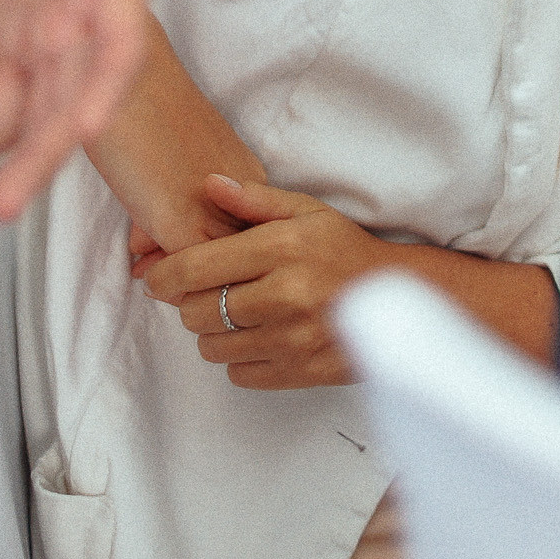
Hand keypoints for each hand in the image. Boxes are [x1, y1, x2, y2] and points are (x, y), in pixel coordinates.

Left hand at [0, 0, 242, 220]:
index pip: (115, 49)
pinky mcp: (13, 32)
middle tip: (1, 205)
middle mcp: (87, 18)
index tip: (78, 128)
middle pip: (67, 101)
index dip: (99, 90)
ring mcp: (50, 32)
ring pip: (31, 115)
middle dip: (38, 156)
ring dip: (4, 164)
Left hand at [139, 176, 393, 388]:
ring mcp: (293, 338)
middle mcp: (285, 294)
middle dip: (189, 303)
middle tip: (205, 293)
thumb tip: (209, 184)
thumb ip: (255, 200)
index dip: (164, 276)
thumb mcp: (307, 212)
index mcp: (282, 248)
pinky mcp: (300, 371)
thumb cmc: (346, 251)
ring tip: (235, 315)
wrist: (401, 299)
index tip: (158, 278)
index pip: (195, 267)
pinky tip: (259, 337)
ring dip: (213, 332)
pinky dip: (239, 358)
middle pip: (197, 311)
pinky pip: (239, 373)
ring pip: (212, 346)